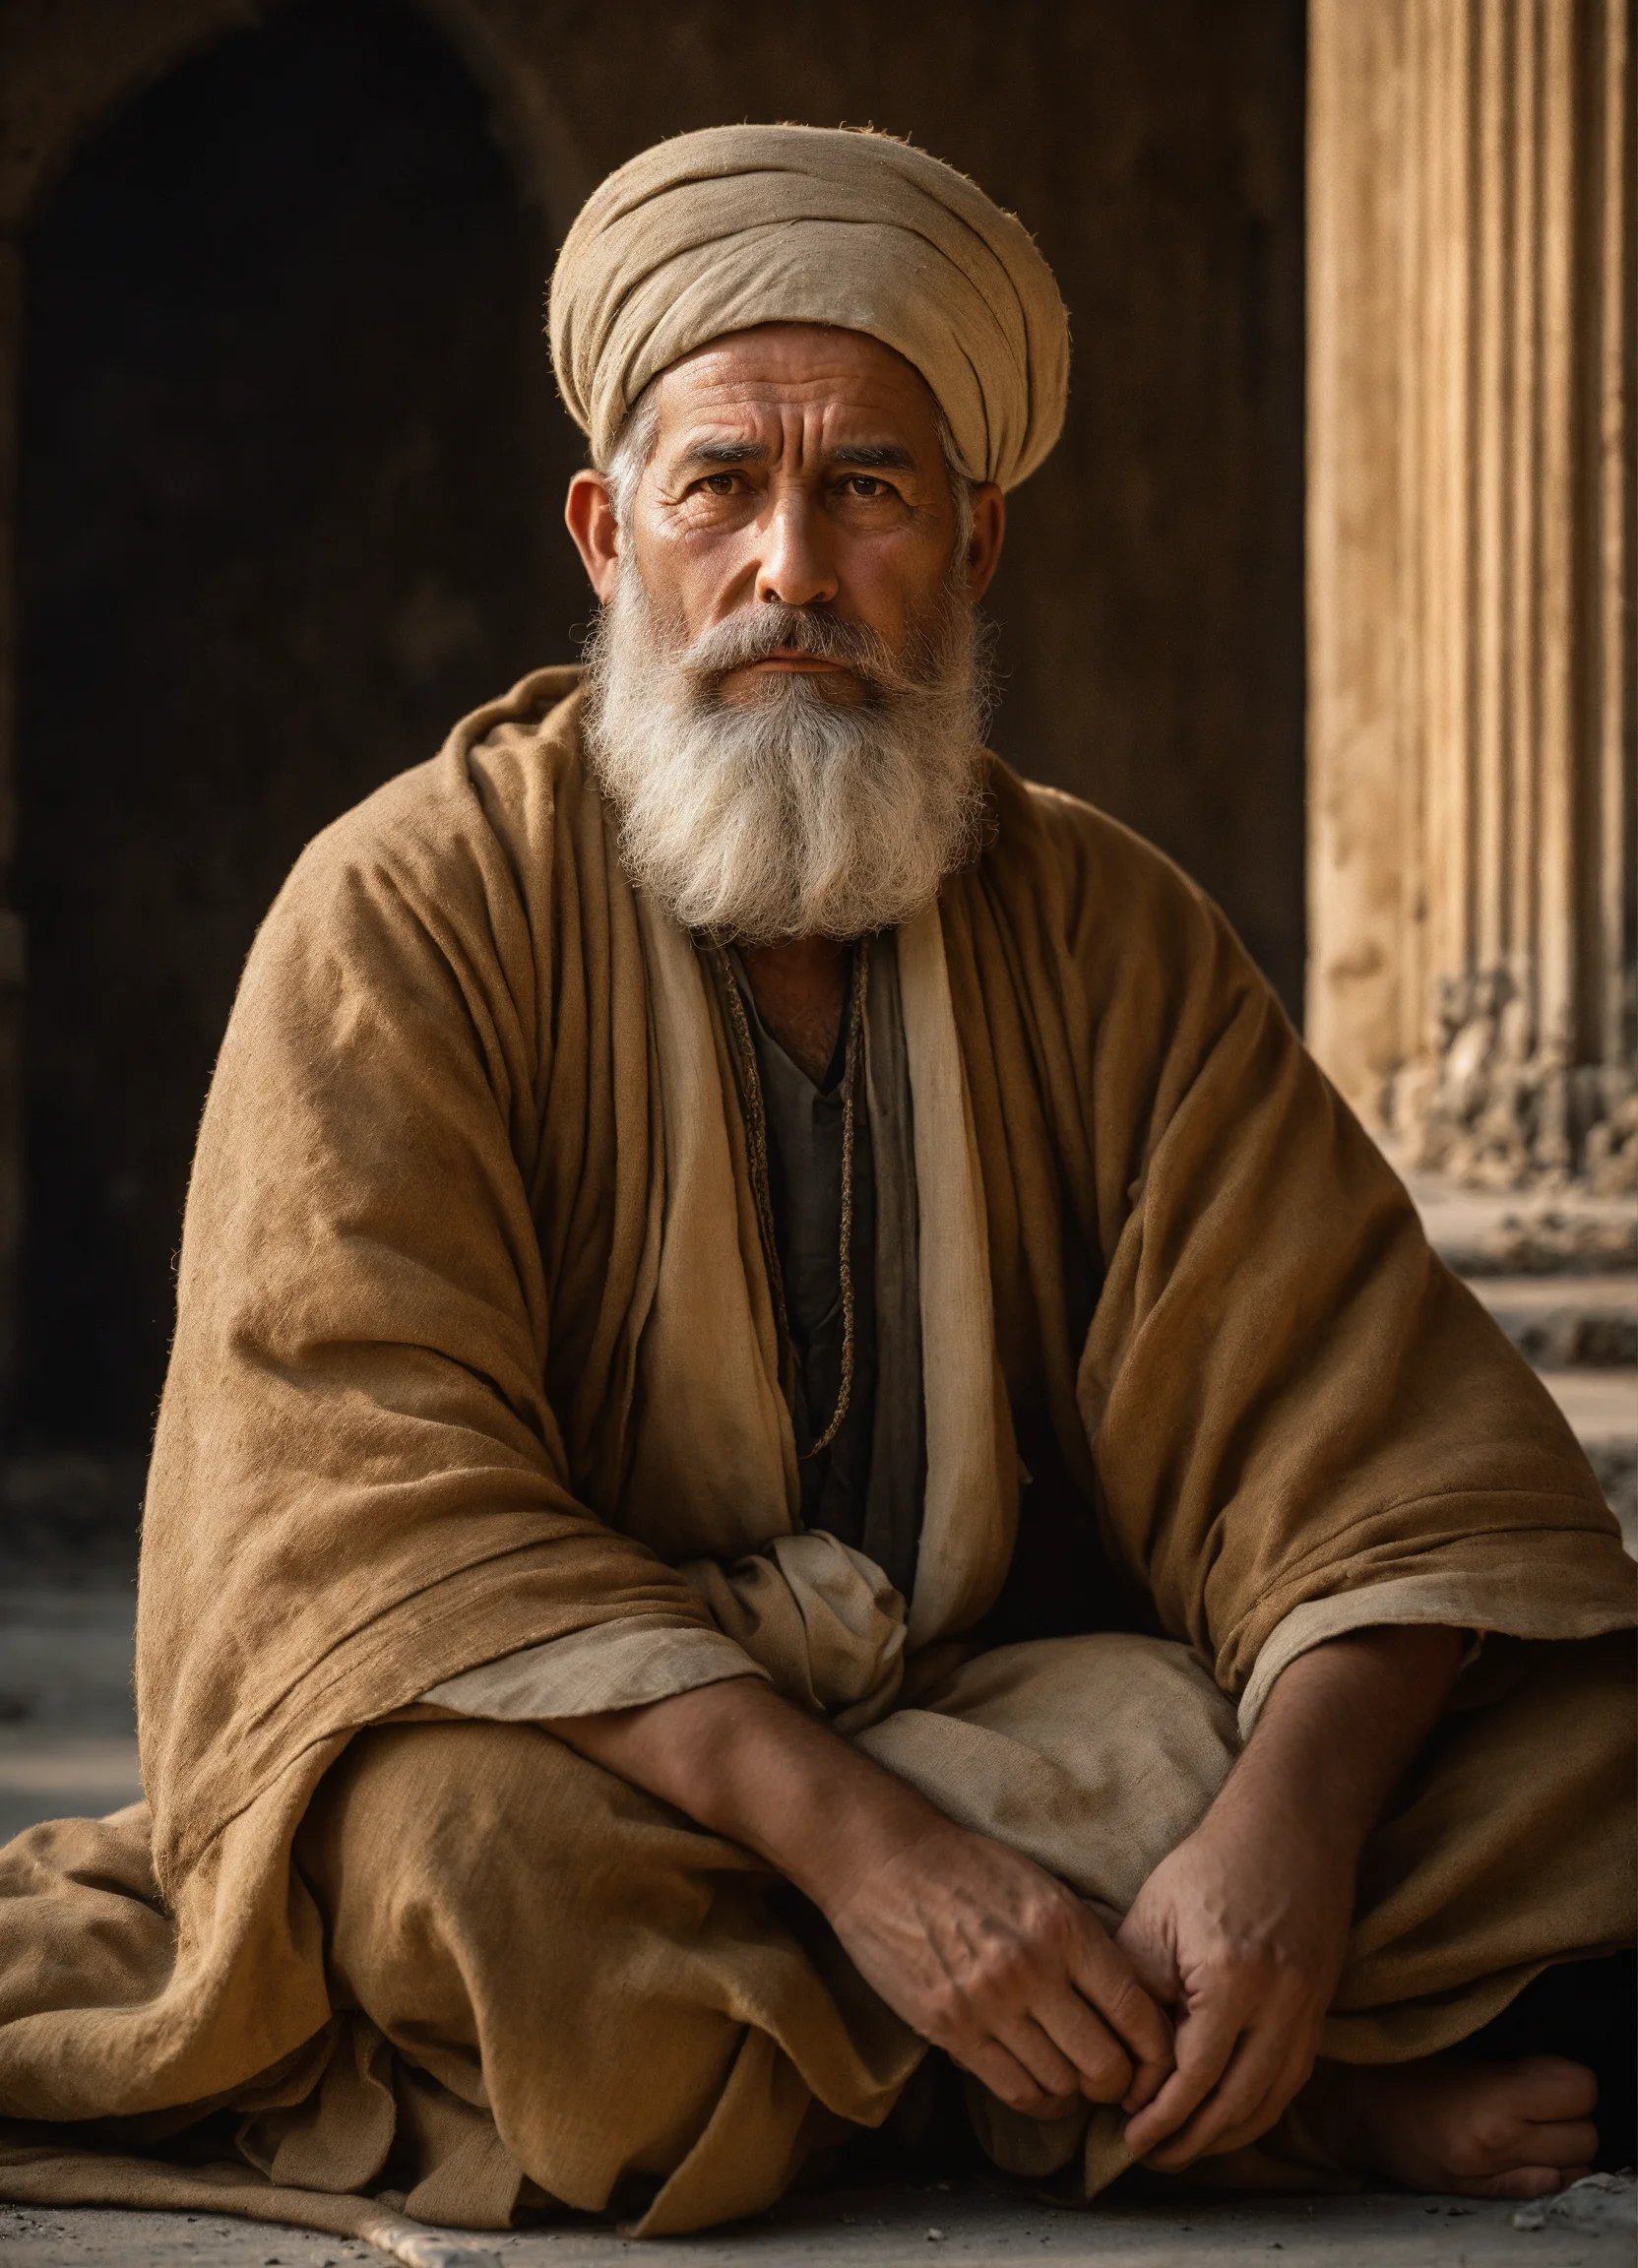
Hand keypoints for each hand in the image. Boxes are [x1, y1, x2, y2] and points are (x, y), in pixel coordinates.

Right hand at [824, 1816, 1173, 2121]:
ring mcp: (989, 2003)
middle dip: (1119, 2084)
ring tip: (1075, 2082)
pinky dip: (1038, 2099)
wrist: (885, 1860)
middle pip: (1104, 2063)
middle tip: (1115, 2081)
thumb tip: (1130, 1996)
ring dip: (1076, 2093)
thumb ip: (1083, 1939)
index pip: (1135, 2012)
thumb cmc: (968, 1866)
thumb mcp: (1041, 1886)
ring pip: (1061, 2084)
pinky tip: (1042, 2088)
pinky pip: (1013, 2089)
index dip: (1156, 2053)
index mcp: (1065, 1928)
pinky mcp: (950, 2027)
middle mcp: (1034, 1969)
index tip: (1155, 2063)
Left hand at [1115, 1800, 1353, 2166]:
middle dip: (1189, 2140)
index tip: (1127, 2131)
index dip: (1160, 2113)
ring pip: (1269, 2102)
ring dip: (1225, 2135)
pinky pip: (1290, 2081)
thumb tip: (1123, 2056)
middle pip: (1234, 2104)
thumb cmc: (1212, 1863)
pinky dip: (1257, 2109)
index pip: (1193, 2076)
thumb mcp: (1156, 1914)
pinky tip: (1226, 2117)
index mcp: (1230, 1979)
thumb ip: (1139, 1987)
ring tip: (1183, 2148)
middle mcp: (1279, 2005)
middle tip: (1150, 2155)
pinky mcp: (1320, 2009)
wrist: (1291, 1826)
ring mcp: (1308, 2011)